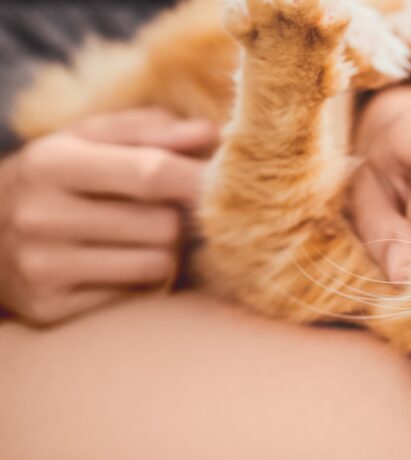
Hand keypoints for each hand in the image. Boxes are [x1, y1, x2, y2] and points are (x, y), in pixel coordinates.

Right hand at [0, 108, 215, 323]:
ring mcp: (42, 268)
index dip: (200, 179)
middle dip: (176, 219)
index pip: (150, 173)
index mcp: (52, 163)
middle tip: (158, 212)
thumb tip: (208, 133)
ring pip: (157, 265)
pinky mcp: (50, 308)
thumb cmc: (53, 178)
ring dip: (163, 253)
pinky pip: (136, 296)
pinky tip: (112, 265)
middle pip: (163, 226)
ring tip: (134, 238)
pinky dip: (139, 282)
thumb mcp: (86, 139)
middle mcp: (41, 216)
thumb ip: (149, 130)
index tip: (231, 183)